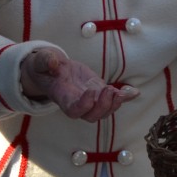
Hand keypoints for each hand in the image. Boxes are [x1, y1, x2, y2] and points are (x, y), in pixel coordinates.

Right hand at [18, 47, 137, 121]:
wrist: (53, 70)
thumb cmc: (45, 67)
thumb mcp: (42, 61)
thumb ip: (46, 61)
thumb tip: (53, 63)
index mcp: (63, 98)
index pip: (74, 111)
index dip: (84, 105)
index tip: (91, 91)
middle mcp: (78, 103)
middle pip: (92, 116)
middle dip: (103, 106)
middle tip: (109, 90)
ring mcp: (91, 99)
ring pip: (105, 111)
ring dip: (115, 104)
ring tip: (121, 92)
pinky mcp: (100, 91)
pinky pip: (114, 98)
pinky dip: (125, 96)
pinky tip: (134, 92)